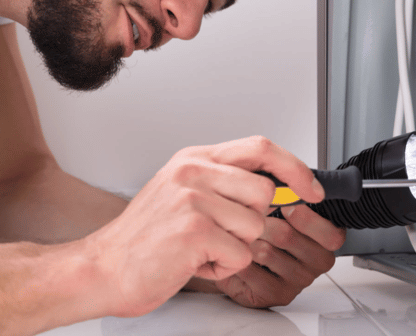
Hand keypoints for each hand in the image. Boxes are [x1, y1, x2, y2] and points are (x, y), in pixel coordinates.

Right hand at [83, 136, 324, 316]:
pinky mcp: (194, 231)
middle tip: (222, 234)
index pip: (261, 147)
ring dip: (235, 248)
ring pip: (255, 227)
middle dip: (252, 223)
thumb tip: (278, 187)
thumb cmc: (145, 236)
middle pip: (264, 192)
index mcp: (194, 159)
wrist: (105, 267)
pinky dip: (222, 268)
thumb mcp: (183, 192)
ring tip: (202, 249)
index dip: (294, 168)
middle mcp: (193, 172)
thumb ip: (226, 182)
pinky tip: (195, 262)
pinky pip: (240, 255)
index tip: (311, 189)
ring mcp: (193, 200)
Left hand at [215, 205, 346, 307]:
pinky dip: (238, 257)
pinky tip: (240, 253)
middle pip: (288, 237)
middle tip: (253, 217)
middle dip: (263, 221)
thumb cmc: (268, 228)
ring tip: (243, 234)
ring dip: (247, 238)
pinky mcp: (276, 295)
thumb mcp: (285, 203)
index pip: (332, 234)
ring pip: (265, 251)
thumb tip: (292, 179)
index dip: (305, 218)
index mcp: (327, 239)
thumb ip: (293, 192)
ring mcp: (298, 281)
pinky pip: (250, 270)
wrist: (243, 254)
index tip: (286, 206)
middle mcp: (318, 262)